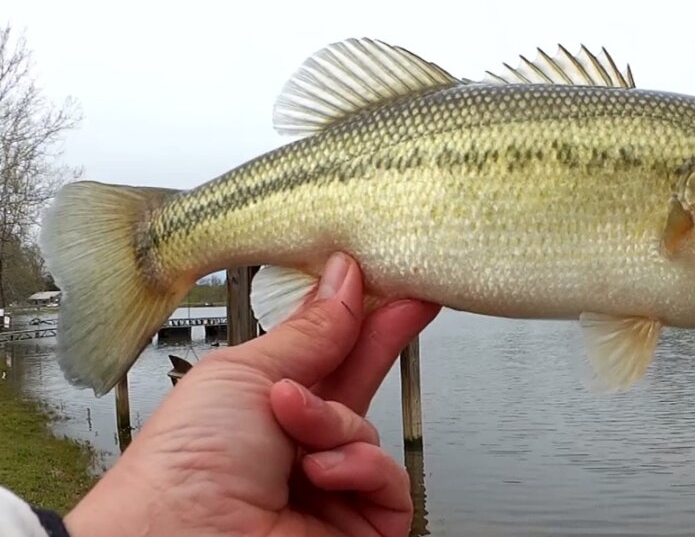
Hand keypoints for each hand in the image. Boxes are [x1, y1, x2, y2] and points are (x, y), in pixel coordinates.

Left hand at [64, 253, 439, 536]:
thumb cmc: (183, 468)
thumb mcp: (244, 375)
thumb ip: (308, 332)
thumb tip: (343, 284)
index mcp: (264, 406)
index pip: (324, 352)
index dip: (353, 317)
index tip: (378, 282)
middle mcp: (297, 446)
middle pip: (357, 383)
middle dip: (381, 341)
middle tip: (409, 303)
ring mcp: (329, 486)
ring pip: (370, 431)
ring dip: (335, 423)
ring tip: (297, 429)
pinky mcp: (357, 524)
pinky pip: (389, 480)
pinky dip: (360, 468)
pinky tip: (323, 472)